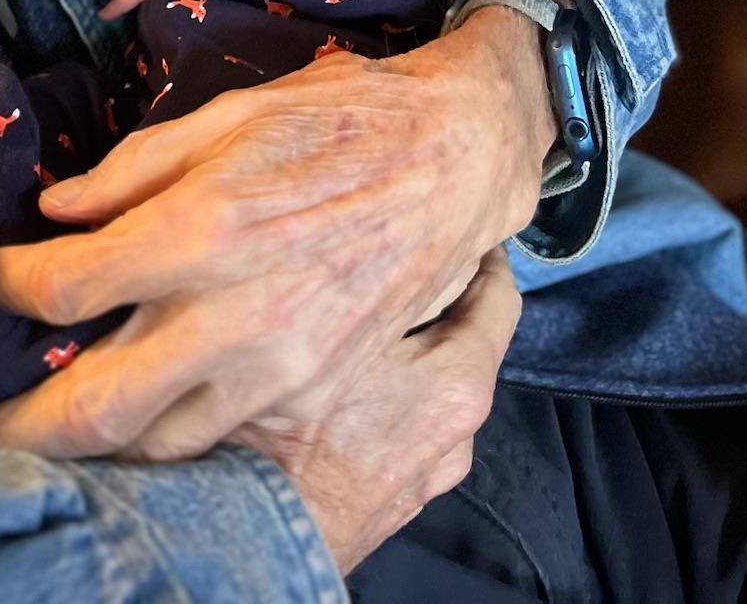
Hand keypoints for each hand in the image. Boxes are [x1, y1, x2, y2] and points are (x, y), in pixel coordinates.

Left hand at [0, 10, 546, 465]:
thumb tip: (56, 207)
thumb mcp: (227, 114)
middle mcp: (233, 313)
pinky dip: (155, 441)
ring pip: (152, 440)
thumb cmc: (339, 119)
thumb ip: (134, 167)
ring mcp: (275, 366)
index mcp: (201, 229)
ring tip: (23, 431)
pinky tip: (120, 425)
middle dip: (10, 422)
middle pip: (91, 403)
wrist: (456, 160)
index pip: (61, 284)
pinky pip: (212, 436)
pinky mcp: (307, 387)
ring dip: (80, 443)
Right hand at [237, 249, 520, 573]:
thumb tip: (386, 225)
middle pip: (467, 337)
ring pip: (435, 382)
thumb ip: (373, 276)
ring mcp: (431, 470)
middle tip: (398, 250)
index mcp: (459, 382)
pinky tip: (346, 378)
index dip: (480, 246)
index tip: (454, 210)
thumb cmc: (284, 428)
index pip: (499, 295)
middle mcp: (461, 431)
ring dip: (411, 345)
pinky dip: (392, 391)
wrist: (247, 536)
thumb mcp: (329, 329)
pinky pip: (408, 421)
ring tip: (364, 310)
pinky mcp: (398, 496)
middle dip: (439, 292)